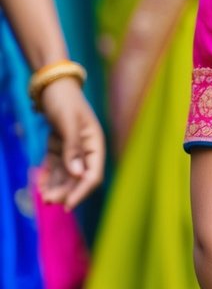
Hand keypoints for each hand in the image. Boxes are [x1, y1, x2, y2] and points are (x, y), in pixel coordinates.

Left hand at [38, 78, 104, 208]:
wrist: (52, 84)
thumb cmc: (64, 100)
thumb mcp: (68, 122)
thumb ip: (73, 148)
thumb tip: (78, 174)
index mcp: (95, 144)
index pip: (93, 175)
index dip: (81, 191)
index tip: (67, 204)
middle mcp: (86, 150)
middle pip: (78, 178)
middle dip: (65, 191)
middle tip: (47, 201)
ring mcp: (72, 150)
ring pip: (66, 176)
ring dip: (56, 187)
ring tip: (42, 197)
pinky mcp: (59, 148)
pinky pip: (55, 168)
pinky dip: (48, 177)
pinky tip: (39, 186)